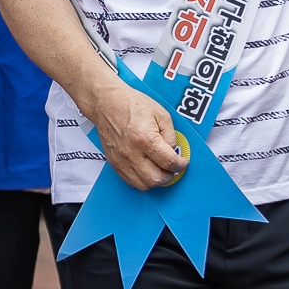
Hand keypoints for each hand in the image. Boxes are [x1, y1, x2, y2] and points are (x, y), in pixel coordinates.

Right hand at [85, 76, 185, 191]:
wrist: (106, 103)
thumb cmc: (131, 105)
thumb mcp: (160, 114)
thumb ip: (171, 135)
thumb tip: (173, 151)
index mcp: (145, 138)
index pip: (169, 162)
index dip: (180, 165)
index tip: (182, 162)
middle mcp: (132, 152)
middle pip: (156, 179)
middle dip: (169, 176)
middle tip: (172, 168)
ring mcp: (121, 160)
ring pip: (143, 185)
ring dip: (155, 180)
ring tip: (159, 170)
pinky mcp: (114, 163)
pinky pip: (131, 182)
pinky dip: (142, 180)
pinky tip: (147, 170)